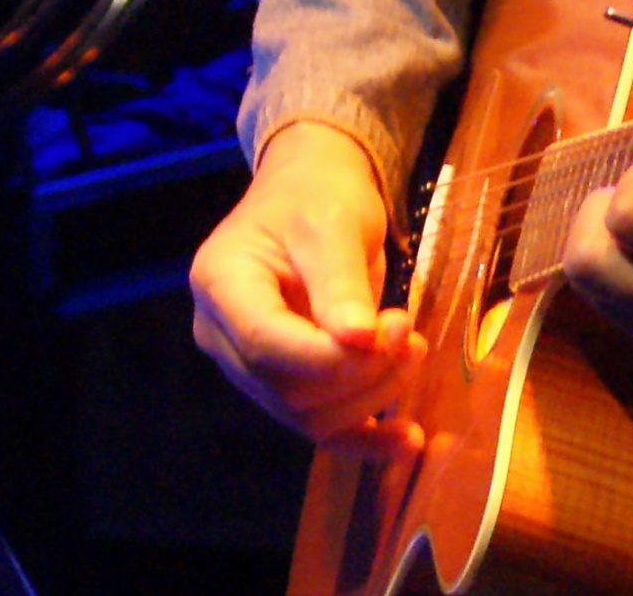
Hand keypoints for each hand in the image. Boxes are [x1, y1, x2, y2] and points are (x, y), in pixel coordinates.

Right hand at [189, 121, 429, 461]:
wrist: (313, 192)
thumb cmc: (317, 196)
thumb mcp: (333, 223)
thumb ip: (340, 281)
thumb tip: (358, 340)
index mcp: (220, 284)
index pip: (266, 345)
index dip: (330, 357)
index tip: (391, 332)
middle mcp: (222, 334)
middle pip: (286, 390)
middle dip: (359, 375)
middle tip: (409, 333)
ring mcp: (249, 365)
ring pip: (306, 416)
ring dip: (370, 398)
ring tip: (412, 348)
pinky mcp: (283, 383)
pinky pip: (320, 427)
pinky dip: (365, 439)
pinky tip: (407, 438)